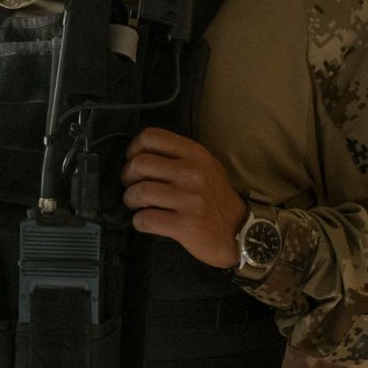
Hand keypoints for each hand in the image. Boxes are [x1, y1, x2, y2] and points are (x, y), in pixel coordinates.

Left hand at [121, 128, 247, 268]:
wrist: (239, 231)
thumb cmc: (216, 198)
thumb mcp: (206, 166)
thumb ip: (179, 156)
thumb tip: (140, 154)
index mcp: (195, 154)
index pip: (151, 137)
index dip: (134, 149)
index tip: (135, 161)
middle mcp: (192, 173)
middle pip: (139, 163)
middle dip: (128, 177)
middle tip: (133, 187)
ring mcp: (188, 199)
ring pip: (139, 192)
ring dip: (131, 200)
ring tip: (138, 205)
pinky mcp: (184, 225)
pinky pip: (145, 219)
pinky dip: (139, 221)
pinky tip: (147, 221)